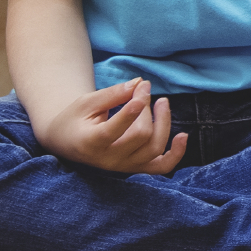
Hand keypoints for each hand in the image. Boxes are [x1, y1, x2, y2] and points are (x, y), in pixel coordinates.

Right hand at [37, 77, 188, 173]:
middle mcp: (108, 160)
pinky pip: (161, 167)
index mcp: (90, 143)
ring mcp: (123, 166)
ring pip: (154, 148)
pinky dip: (176, 154)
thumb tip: (139, 83)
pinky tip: (183, 136)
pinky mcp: (134, 167)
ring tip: (162, 102)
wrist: (67, 141)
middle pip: (141, 135)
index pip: (116, 129)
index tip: (142, 86)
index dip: (134, 108)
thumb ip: (113, 94)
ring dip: (164, 122)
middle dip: (146, 108)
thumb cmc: (75, 118)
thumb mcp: (87, 102)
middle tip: (143, 89)